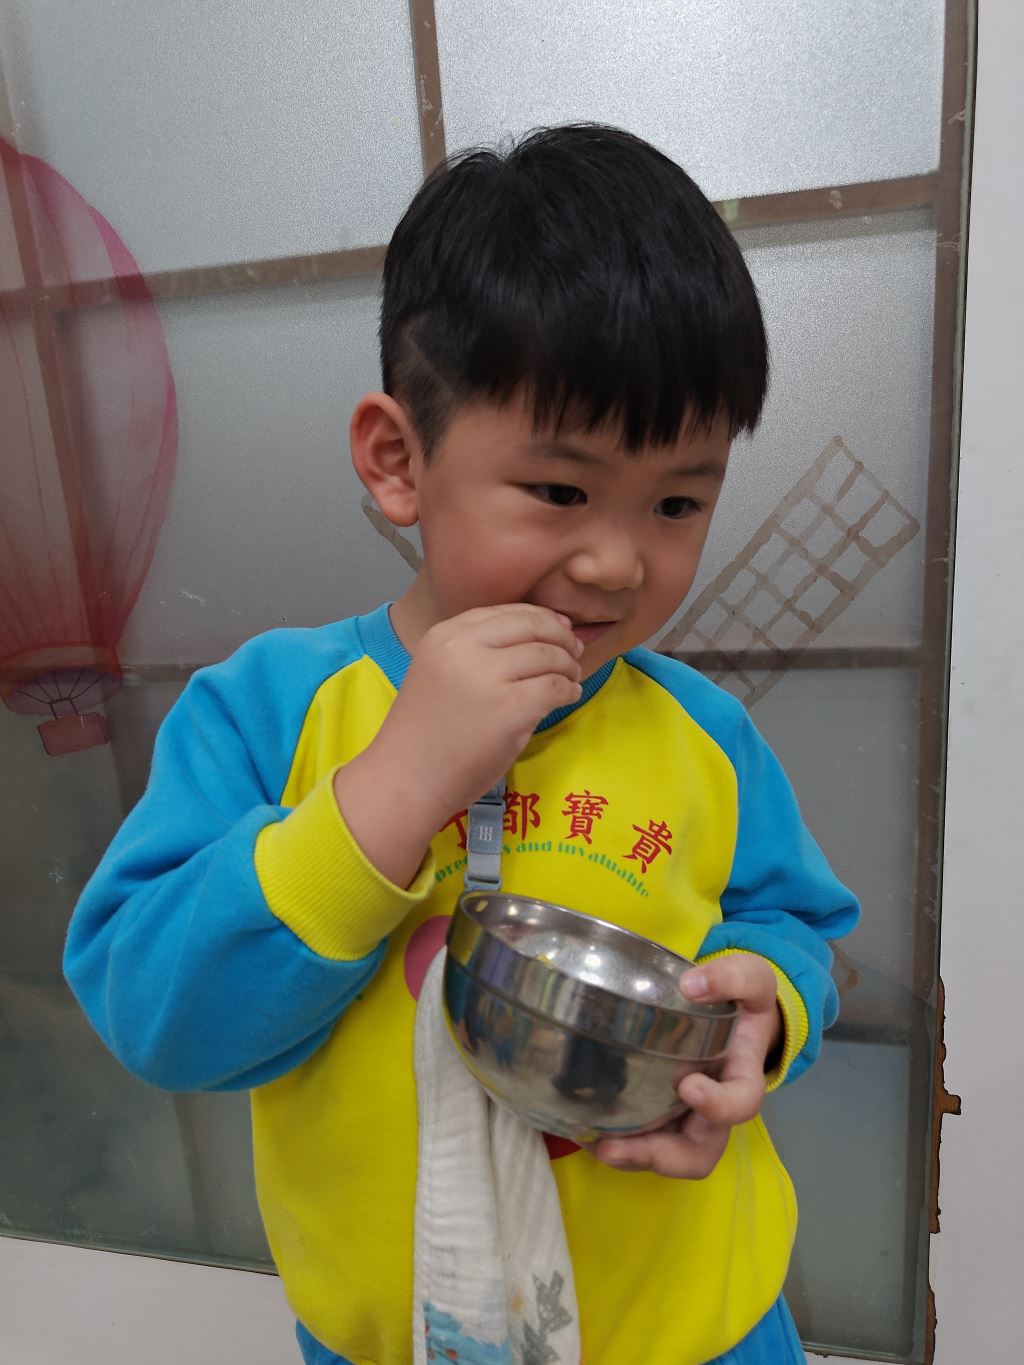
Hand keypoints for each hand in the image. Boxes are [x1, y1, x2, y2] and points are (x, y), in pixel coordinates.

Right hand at [334, 605, 582, 886]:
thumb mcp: (441, 671)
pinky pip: (554, 687)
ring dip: (568, 665)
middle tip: (574, 651)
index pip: (507, 611)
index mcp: (445, 634)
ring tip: (571, 678)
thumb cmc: (426, 733)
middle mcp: (464, 647)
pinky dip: (568, 690)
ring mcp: (487, 677)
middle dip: (560, 637)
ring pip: (548, 655)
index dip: (541, 618)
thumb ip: (479, 650)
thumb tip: (543, 631)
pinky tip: (569, 696)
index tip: (558, 631)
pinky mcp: (509, 708)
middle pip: (532, 625)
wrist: (406, 779)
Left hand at [592, 954, 781, 1178]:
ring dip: (629, 1156)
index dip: (718, 1106)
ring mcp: (686, 1118)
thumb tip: (692, 984)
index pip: (740, 1103)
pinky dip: (613, 1142)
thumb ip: (731, 977)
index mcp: (742, 1078)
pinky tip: (580, 1127)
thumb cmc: (741, 999)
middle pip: (697, 1153)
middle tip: (614, 1147)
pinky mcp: (660, 1114)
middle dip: (658, 1155)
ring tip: (589, 1141)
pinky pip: (642, 1141)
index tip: (688, 1086)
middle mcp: (715, 1110)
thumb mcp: (750, 978)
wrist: (731, 1014)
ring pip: (665, 1155)